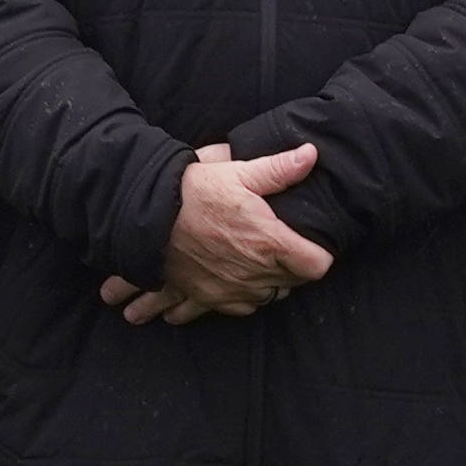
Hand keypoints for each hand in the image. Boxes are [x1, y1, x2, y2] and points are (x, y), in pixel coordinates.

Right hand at [109, 140, 330, 323]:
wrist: (145, 216)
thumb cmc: (194, 192)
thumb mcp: (238, 172)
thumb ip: (278, 169)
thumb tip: (311, 154)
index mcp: (268, 243)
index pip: (316, 266)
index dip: (319, 254)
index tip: (312, 243)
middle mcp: (253, 274)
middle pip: (293, 284)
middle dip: (292, 268)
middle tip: (283, 247)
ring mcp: (229, 290)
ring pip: (265, 299)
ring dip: (266, 285)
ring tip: (258, 264)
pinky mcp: (204, 298)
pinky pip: (234, 310)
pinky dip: (235, 301)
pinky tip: (232, 286)